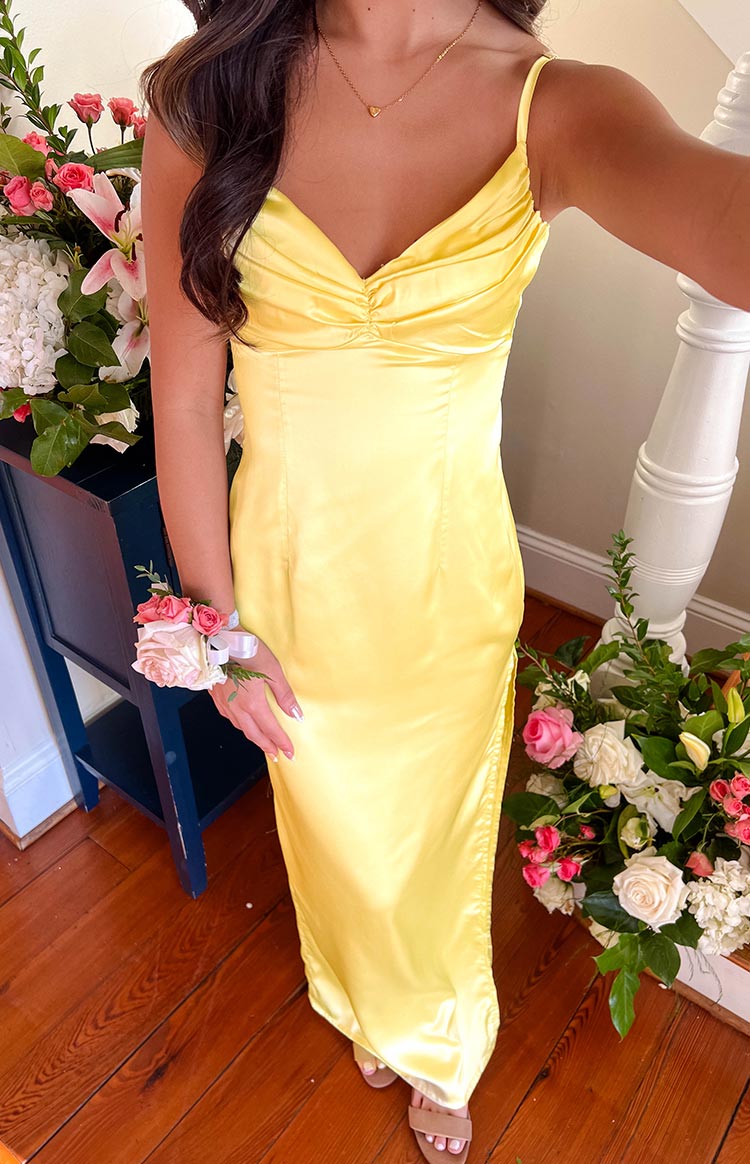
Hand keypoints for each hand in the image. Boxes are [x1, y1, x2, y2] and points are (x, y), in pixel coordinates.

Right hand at [209, 635, 302, 761]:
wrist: (218, 640)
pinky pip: (229, 718)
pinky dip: (240, 726)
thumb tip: (296, 714)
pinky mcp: (216, 697)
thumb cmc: (247, 651)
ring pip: (241, 728)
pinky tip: (243, 724)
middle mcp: (236, 708)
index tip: (290, 752)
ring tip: (263, 742)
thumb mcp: (273, 670)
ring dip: (254, 738)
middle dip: (267, 746)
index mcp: (252, 704)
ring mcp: (224, 704)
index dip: (281, 742)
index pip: (271, 730)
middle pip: (254, 734)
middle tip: (277, 755)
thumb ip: (284, 695)